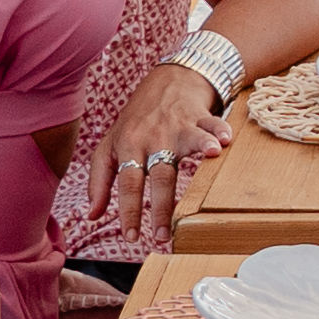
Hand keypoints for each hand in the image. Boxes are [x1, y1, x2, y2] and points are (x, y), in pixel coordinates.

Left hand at [90, 62, 225, 250]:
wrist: (165, 80)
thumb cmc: (136, 120)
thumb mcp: (109, 146)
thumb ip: (98, 181)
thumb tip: (92, 216)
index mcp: (129, 146)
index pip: (127, 183)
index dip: (129, 211)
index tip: (132, 238)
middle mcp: (153, 137)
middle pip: (159, 174)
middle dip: (162, 207)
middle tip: (163, 236)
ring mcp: (177, 125)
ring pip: (189, 139)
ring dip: (201, 144)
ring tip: (211, 154)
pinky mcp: (199, 116)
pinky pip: (212, 123)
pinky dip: (220, 130)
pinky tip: (226, 139)